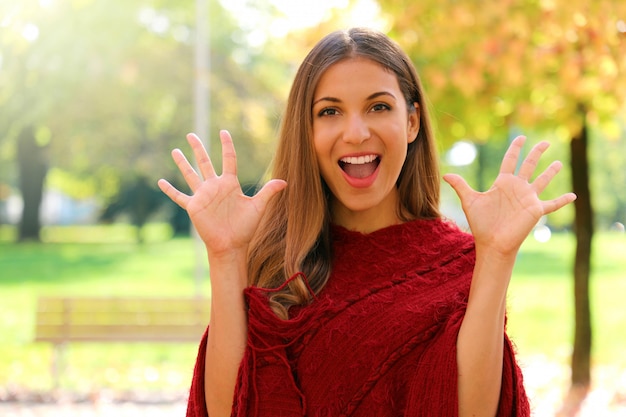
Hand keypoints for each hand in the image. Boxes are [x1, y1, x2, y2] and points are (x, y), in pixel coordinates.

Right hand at [158, 130, 286, 259]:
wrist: (231, 245)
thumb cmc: (245, 228)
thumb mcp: (258, 207)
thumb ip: (268, 192)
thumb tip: (284, 181)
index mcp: (230, 184)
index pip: (228, 159)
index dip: (227, 145)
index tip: (224, 132)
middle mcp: (215, 186)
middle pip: (205, 162)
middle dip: (198, 148)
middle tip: (190, 134)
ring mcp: (203, 196)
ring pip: (190, 175)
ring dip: (182, 163)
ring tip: (175, 151)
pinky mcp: (194, 206)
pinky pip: (180, 196)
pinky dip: (170, 190)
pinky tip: (160, 181)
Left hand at [443, 135, 575, 257]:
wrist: (492, 243)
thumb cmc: (481, 223)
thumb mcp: (470, 201)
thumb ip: (460, 186)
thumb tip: (444, 174)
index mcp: (503, 183)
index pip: (510, 161)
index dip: (515, 148)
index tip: (521, 137)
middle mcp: (517, 188)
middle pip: (529, 165)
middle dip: (537, 153)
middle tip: (546, 142)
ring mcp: (528, 198)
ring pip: (542, 180)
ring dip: (551, 172)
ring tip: (559, 162)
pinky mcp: (536, 210)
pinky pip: (552, 204)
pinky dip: (563, 200)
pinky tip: (573, 196)